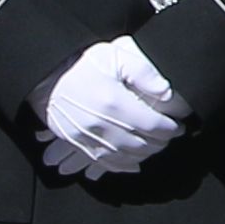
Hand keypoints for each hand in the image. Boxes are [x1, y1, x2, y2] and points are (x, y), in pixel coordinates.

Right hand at [40, 41, 182, 177]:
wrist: (44, 75)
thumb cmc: (81, 63)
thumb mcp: (115, 57)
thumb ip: (144, 73)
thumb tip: (167, 93)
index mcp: (115, 103)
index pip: (153, 125)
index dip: (171, 128)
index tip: (179, 125)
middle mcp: (101, 125)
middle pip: (142, 144)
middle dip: (161, 142)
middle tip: (169, 136)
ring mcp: (87, 137)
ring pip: (125, 156)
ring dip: (145, 154)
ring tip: (155, 146)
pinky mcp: (76, 143)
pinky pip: (103, 162)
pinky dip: (122, 166)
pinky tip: (134, 163)